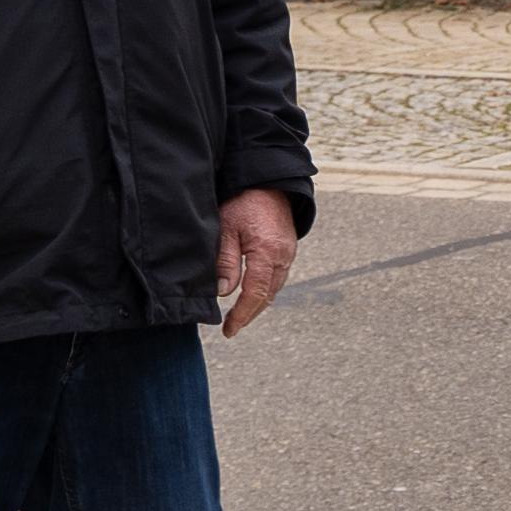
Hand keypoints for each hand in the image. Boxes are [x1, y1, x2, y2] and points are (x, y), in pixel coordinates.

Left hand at [216, 188, 298, 336]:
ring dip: (258, 304)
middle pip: (268, 296)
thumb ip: (225, 261)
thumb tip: (223, 292)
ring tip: (239, 315)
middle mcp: (283, 256)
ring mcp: (288, 253)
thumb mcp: (226, 228)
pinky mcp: (288, 249)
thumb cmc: (243, 201)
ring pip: (274, 288)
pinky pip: (277, 277)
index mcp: (267, 252)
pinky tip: (252, 293)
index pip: (255, 294)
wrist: (269, 181)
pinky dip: (265, 290)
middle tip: (231, 328)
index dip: (242, 315)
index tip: (229, 329)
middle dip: (250, 314)